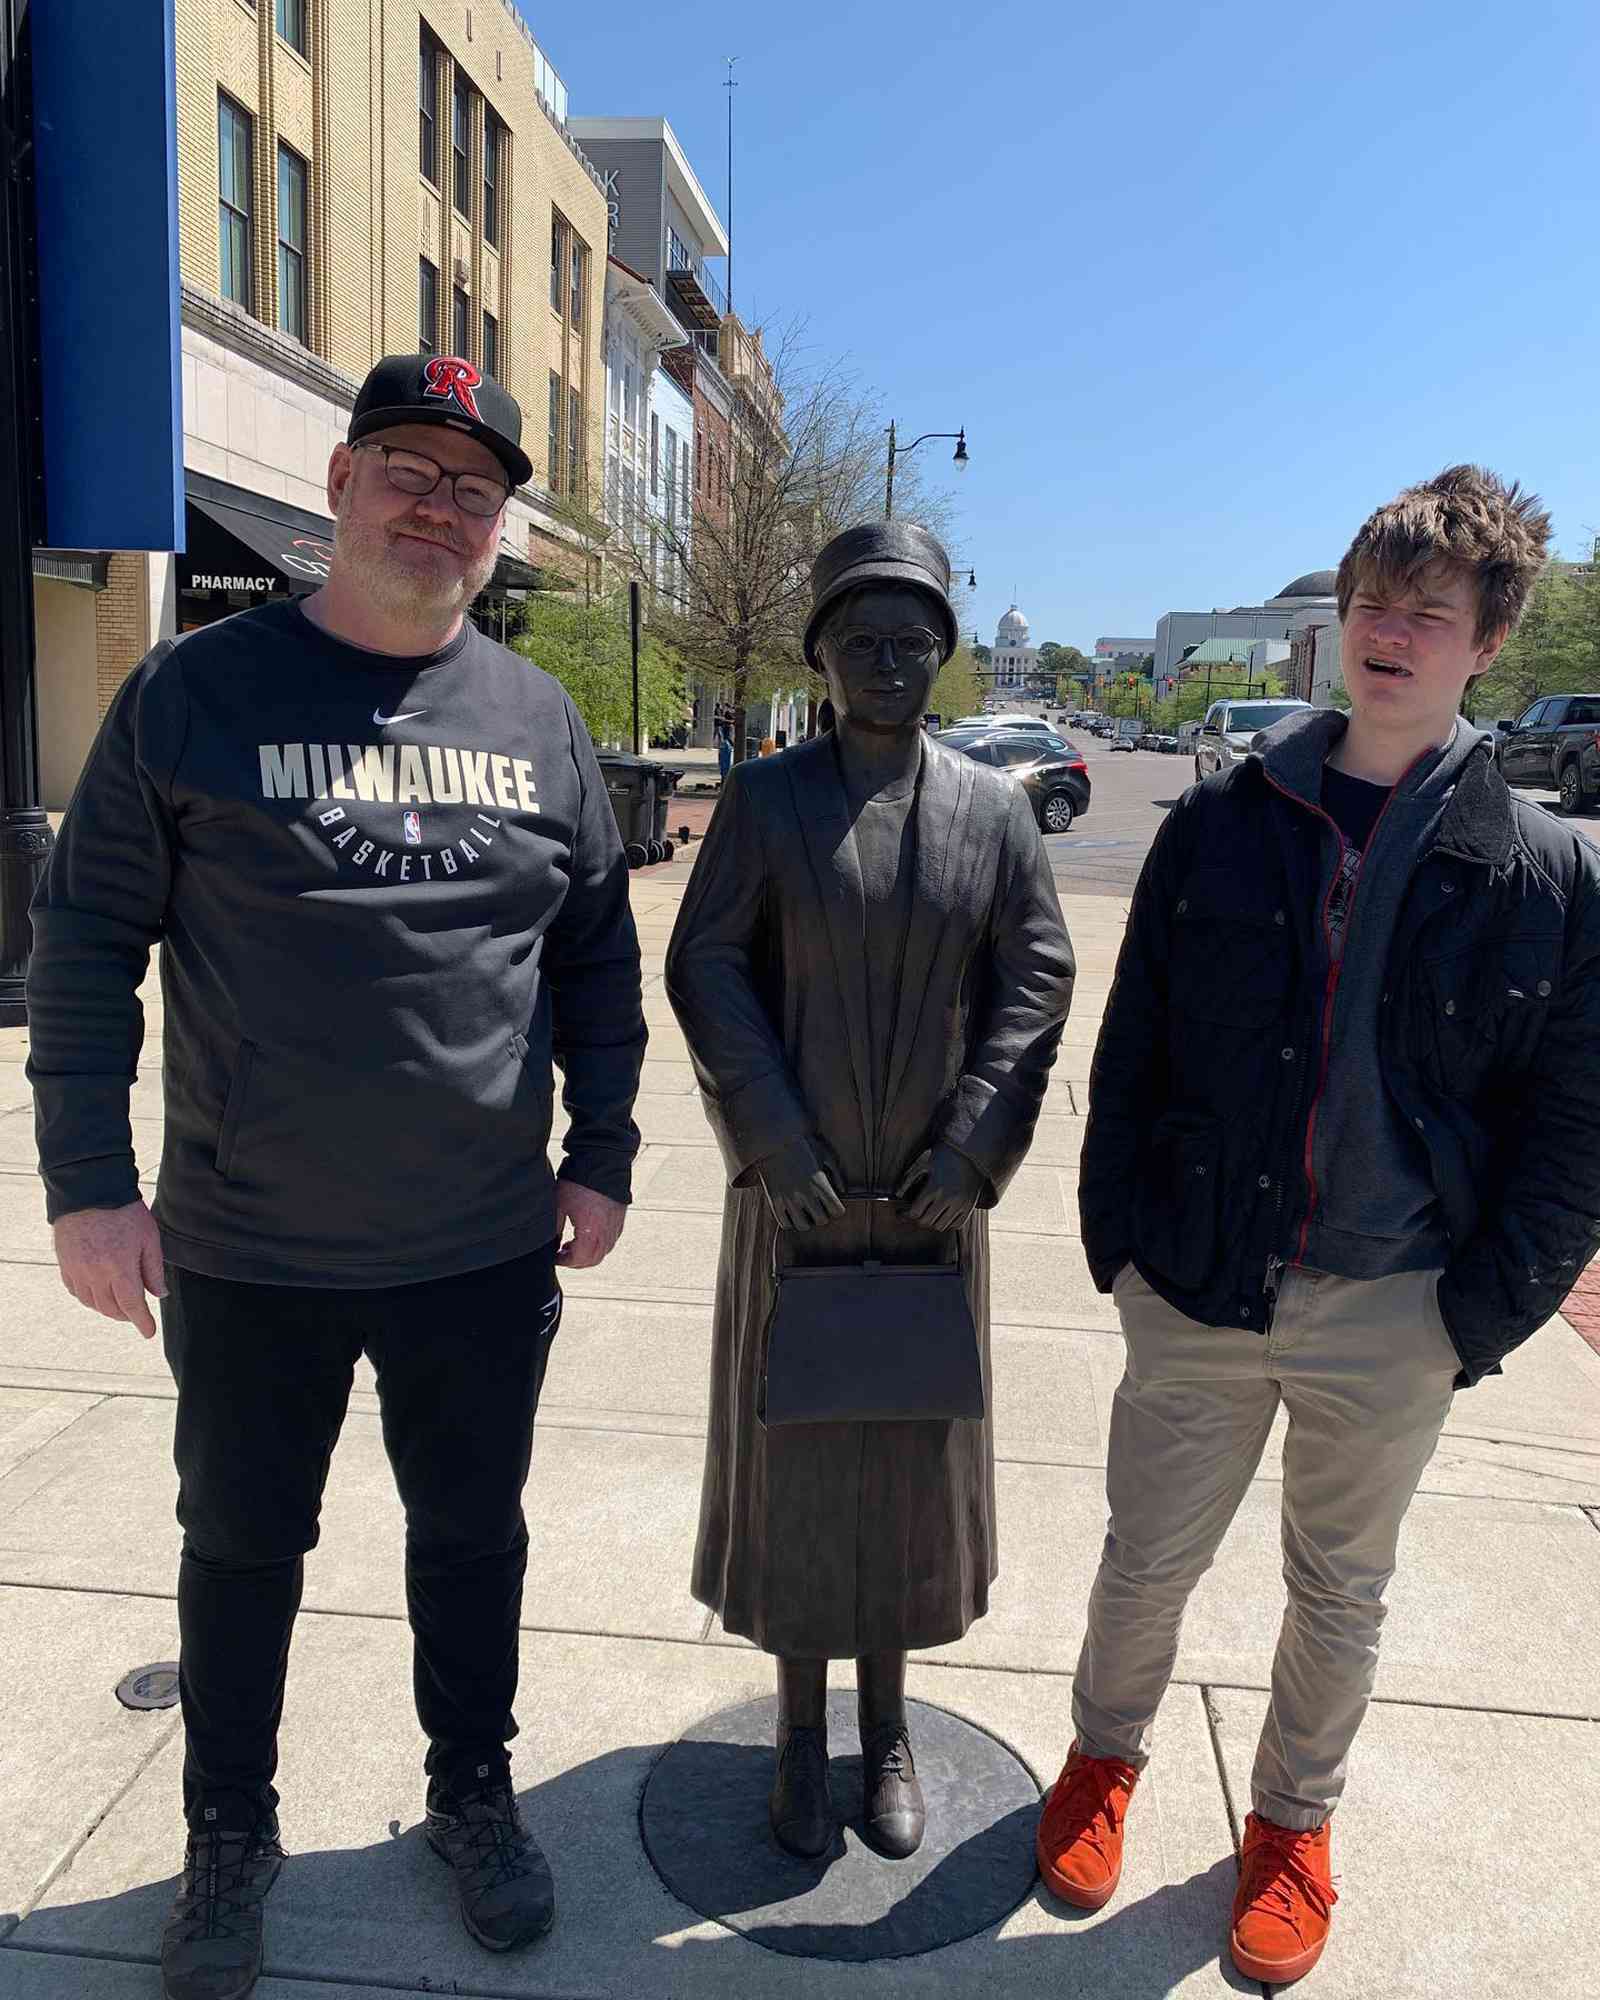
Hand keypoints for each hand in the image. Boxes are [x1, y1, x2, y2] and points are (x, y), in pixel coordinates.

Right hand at [52, 1198, 166, 1339]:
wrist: (90, 1192)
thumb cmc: (124, 1213)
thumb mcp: (149, 1238)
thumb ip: (153, 1269)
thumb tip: (159, 1294)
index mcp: (119, 1267)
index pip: (131, 1305)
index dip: (142, 1322)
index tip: (149, 1332)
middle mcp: (95, 1273)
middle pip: (111, 1308)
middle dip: (126, 1316)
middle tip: (137, 1314)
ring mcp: (77, 1270)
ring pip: (92, 1302)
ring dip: (108, 1308)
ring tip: (120, 1304)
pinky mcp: (65, 1264)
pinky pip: (77, 1291)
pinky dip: (89, 1298)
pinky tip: (99, 1293)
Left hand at [554, 1179, 626, 1268]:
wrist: (603, 1162)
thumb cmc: (580, 1182)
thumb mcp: (559, 1205)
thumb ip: (554, 1228)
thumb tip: (551, 1242)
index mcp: (590, 1231)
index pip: (578, 1259)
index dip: (564, 1261)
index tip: (554, 1256)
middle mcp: (606, 1233)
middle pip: (592, 1260)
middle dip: (576, 1261)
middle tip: (562, 1254)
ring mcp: (615, 1227)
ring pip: (602, 1252)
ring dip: (587, 1253)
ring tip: (572, 1244)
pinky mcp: (619, 1220)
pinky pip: (609, 1240)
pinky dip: (597, 1244)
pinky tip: (587, 1234)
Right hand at [758, 1136, 844, 1231]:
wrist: (774, 1139)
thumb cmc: (803, 1145)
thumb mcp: (825, 1153)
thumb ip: (837, 1173)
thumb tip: (843, 1191)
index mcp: (820, 1183)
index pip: (837, 1211)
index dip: (837, 1208)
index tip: (833, 1204)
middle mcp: (805, 1194)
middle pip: (821, 1220)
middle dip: (823, 1214)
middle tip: (819, 1207)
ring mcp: (788, 1199)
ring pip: (803, 1226)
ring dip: (807, 1220)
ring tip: (805, 1211)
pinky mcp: (774, 1201)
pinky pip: (785, 1224)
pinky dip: (791, 1221)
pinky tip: (792, 1212)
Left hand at [896, 1145, 986, 1231]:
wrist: (970, 1152)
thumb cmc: (943, 1156)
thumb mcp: (923, 1164)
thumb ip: (908, 1180)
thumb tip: (897, 1195)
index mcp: (935, 1187)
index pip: (915, 1213)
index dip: (905, 1214)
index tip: (901, 1213)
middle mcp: (949, 1198)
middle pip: (926, 1222)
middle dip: (917, 1219)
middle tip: (914, 1214)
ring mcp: (961, 1203)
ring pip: (941, 1226)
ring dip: (932, 1222)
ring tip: (928, 1213)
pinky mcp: (970, 1206)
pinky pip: (956, 1225)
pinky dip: (947, 1223)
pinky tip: (942, 1214)